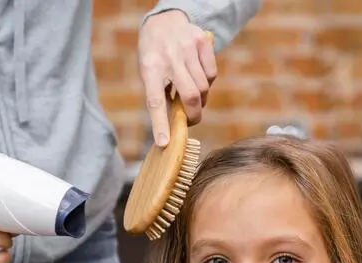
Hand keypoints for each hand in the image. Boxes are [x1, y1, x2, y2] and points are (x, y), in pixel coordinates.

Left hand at [138, 9, 216, 146]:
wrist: (165, 20)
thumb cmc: (155, 55)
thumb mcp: (149, 73)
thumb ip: (160, 95)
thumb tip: (173, 125)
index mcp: (150, 68)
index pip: (155, 102)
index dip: (160, 124)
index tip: (164, 143)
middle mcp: (169, 57)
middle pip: (190, 96)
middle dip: (194, 115)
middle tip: (191, 120)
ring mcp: (188, 48)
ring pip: (203, 88)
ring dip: (200, 98)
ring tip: (192, 93)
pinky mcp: (203, 42)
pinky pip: (212, 75)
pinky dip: (207, 82)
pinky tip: (197, 76)